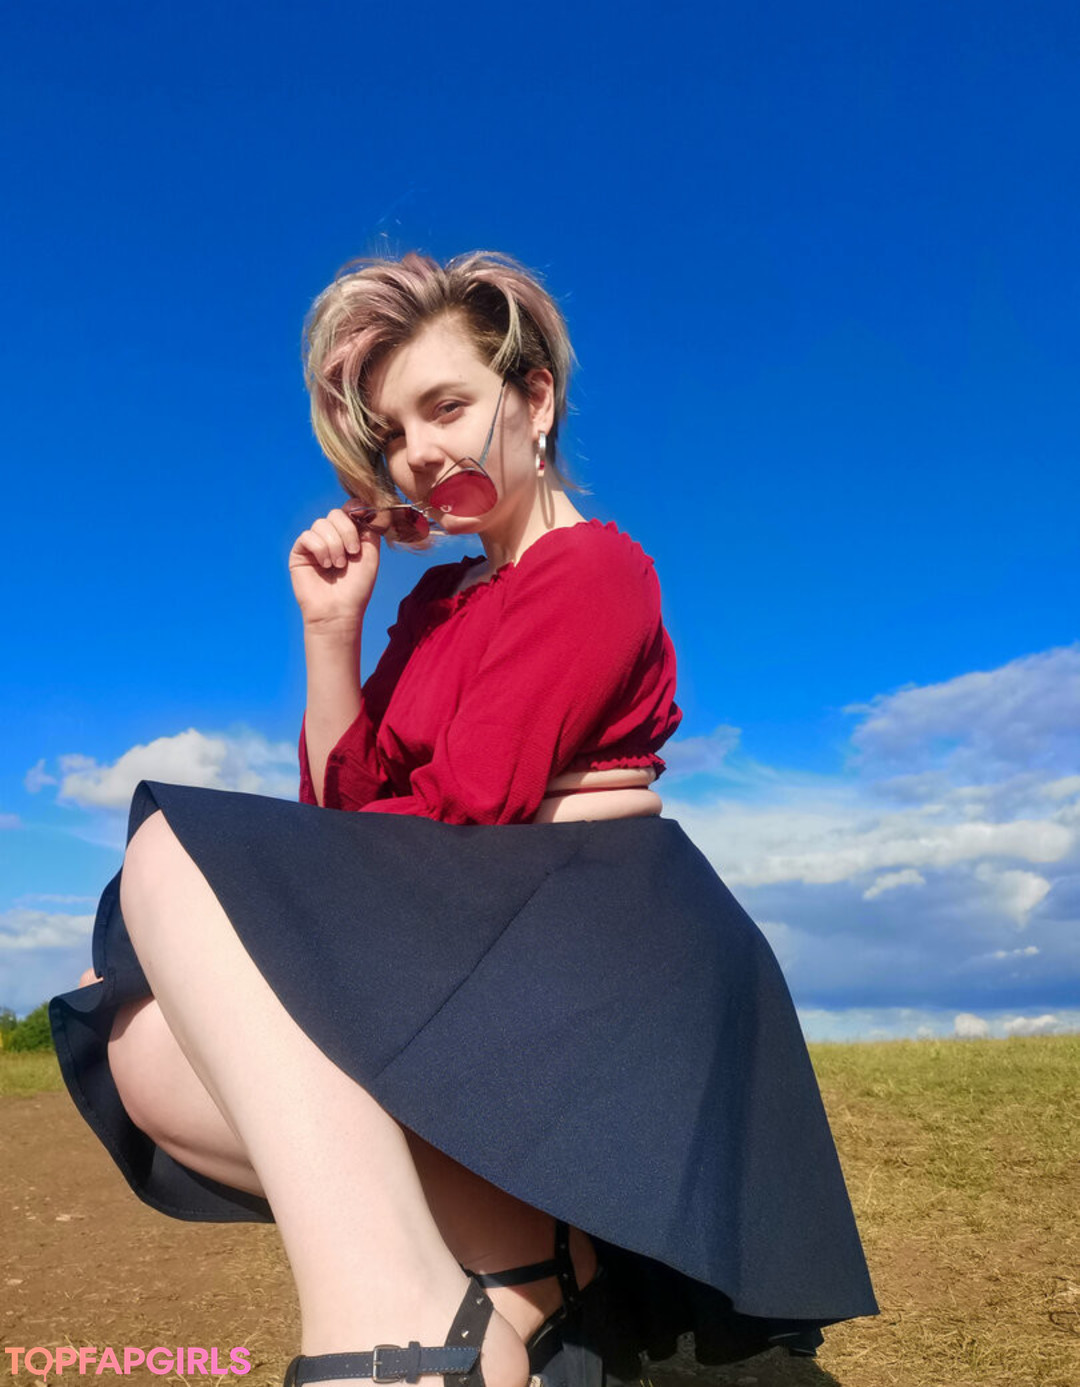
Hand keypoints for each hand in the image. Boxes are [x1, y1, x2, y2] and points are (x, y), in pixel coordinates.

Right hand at [289, 506, 380, 628]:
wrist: (339, 610)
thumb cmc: (357, 587)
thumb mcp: (371, 554)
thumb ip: (370, 528)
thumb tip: (366, 505)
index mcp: (350, 534)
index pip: (350, 508)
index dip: (356, 511)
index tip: (364, 522)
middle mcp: (332, 536)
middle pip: (336, 513)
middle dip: (347, 531)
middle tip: (353, 553)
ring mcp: (315, 543)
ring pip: (322, 524)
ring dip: (334, 544)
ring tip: (338, 565)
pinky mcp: (300, 551)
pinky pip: (308, 536)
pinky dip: (320, 549)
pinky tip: (326, 565)